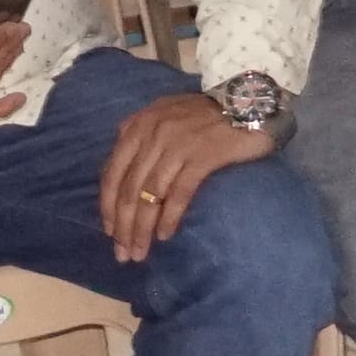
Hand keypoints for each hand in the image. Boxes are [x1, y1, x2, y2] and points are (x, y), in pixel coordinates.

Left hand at [94, 89, 276, 261]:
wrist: (247, 101)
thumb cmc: (205, 114)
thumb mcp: (164, 117)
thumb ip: (141, 138)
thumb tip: (124, 175)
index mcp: (138, 126)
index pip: (113, 172)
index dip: (108, 206)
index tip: (110, 232)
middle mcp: (152, 134)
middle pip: (129, 189)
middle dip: (123, 226)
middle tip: (123, 254)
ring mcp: (177, 145)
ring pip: (149, 195)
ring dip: (142, 229)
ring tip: (140, 253)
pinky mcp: (202, 156)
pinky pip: (178, 193)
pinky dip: (168, 217)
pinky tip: (165, 235)